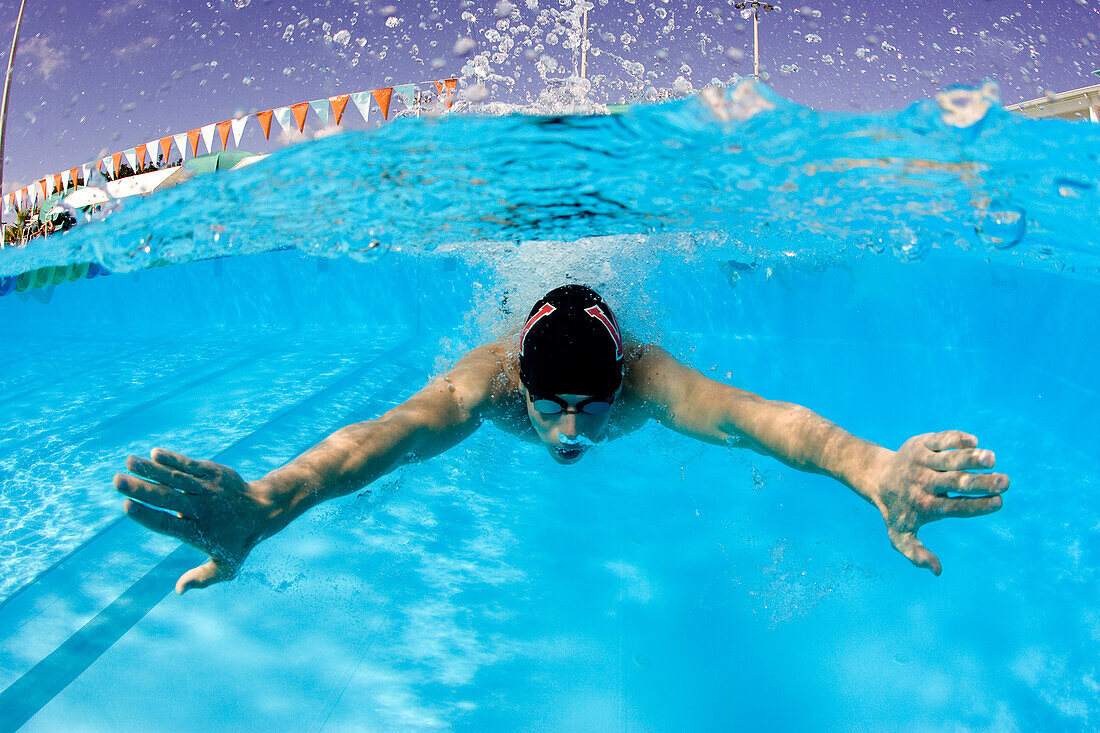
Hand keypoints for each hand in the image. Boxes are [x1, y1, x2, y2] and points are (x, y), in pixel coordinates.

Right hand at [114, 449, 274, 593]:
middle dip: (142, 489)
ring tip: (129, 462)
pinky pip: (192, 465)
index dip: (147, 516)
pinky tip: (155, 453)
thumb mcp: (227, 567)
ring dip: (152, 469)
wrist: (264, 511)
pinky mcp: (215, 473)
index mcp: (198, 532)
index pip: (168, 524)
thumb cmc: (239, 541)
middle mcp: (202, 508)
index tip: (126, 506)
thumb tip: (179, 590)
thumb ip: (202, 578)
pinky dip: (174, 459)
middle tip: (117, 481)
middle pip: (168, 498)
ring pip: (177, 478)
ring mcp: (209, 489)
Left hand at [862, 431, 1008, 575]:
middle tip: (1006, 482)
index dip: (978, 506)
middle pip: (956, 482)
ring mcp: (922, 461)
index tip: (999, 503)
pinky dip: (956, 439)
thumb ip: (916, 554)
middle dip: (982, 483)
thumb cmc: (898, 510)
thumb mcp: (900, 536)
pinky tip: (973, 442)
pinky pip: (940, 439)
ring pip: (949, 459)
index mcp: (924, 505)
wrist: (878, 478)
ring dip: (971, 458)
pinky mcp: (920, 443)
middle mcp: (923, 482)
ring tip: (992, 459)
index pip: (955, 507)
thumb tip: (938, 571)